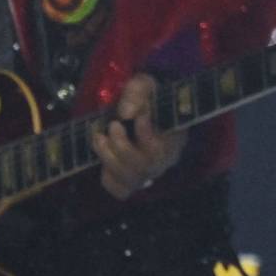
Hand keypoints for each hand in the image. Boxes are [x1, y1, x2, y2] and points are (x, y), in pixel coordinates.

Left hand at [92, 74, 187, 200]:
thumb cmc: (146, 97)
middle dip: (122, 146)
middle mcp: (166, 159)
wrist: (140, 108)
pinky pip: (120, 190)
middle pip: (146, 166)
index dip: (146, 133)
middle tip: (112, 125)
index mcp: (176, 136)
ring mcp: (150, 173)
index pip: (165, 145)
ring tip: (100, 137)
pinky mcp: (133, 182)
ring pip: (132, 179)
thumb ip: (136, 93)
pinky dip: (109, 178)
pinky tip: (106, 158)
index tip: (137, 116)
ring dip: (109, 158)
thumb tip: (125, 113)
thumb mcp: (143, 85)